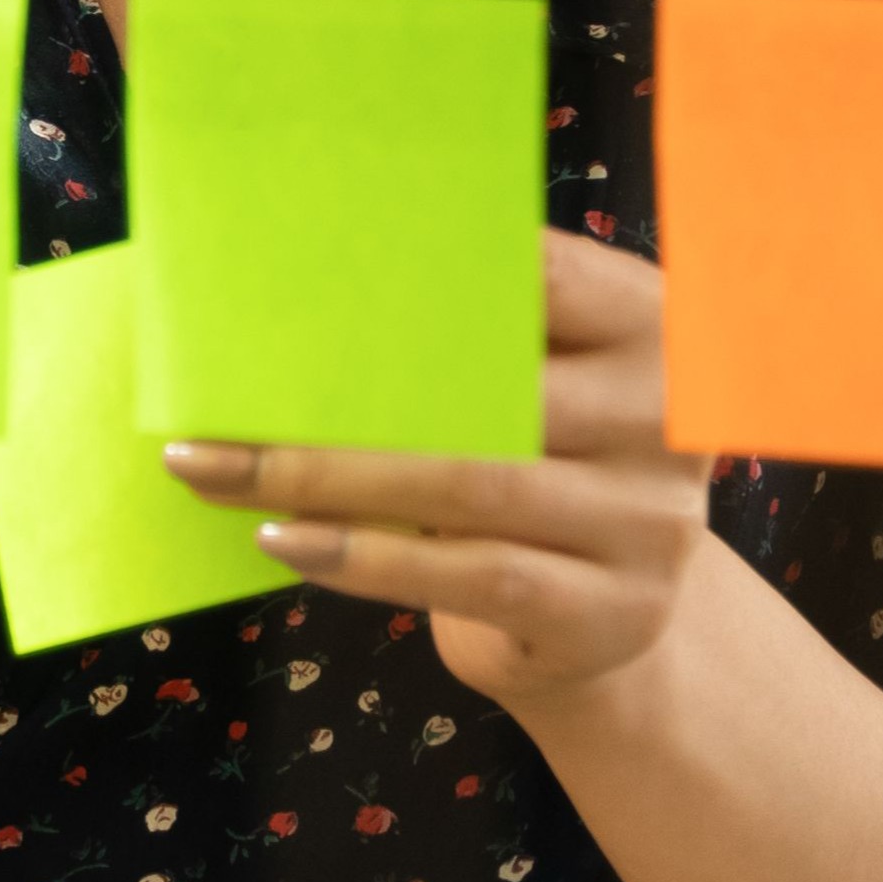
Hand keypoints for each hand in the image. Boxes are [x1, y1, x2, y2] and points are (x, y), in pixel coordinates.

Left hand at [164, 232, 712, 708]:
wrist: (597, 621)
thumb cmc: (526, 474)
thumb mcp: (525, 393)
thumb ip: (458, 343)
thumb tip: (291, 294)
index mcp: (650, 327)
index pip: (543, 273)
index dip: (436, 263)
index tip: (317, 261)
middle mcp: (665, 418)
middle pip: (489, 388)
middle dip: (339, 391)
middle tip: (218, 391)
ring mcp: (650, 522)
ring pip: (466, 485)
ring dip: (322, 476)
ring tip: (217, 466)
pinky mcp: (611, 612)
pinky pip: (469, 576)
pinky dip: (364, 557)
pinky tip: (283, 539)